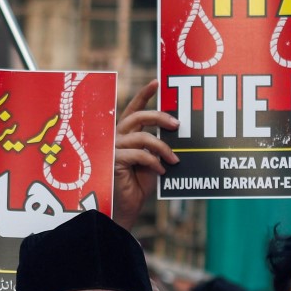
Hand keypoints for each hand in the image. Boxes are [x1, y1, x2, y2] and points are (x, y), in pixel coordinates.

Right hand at [112, 80, 177, 228]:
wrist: (126, 208)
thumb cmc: (138, 185)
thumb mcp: (152, 161)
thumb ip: (157, 145)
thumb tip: (174, 129)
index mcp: (125, 134)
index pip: (133, 109)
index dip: (144, 95)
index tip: (156, 82)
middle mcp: (116, 137)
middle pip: (138, 117)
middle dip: (160, 117)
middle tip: (178, 125)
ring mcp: (112, 148)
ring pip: (142, 137)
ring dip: (163, 148)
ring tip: (174, 160)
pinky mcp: (113, 161)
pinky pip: (139, 154)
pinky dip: (154, 162)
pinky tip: (162, 171)